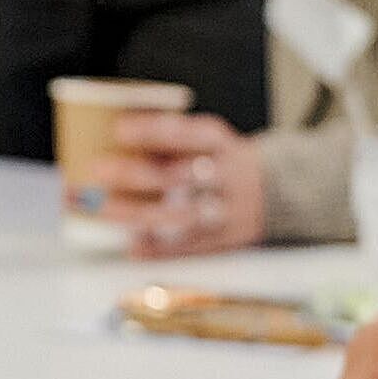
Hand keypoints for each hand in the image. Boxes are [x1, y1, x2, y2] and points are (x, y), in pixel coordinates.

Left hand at [96, 108, 260, 253]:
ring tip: (103, 209)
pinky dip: (159, 249)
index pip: (187, 134)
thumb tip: (117, 138)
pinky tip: (132, 246)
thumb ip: (173, 141)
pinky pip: (189, 246)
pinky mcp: (224, 239)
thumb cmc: (224, 160)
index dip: (152, 131)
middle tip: (99, 170)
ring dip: (137, 214)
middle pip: (178, 176)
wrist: (278, 190)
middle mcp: (226, 176)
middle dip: (135, 174)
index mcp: (221, 144)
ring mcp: (226, 210)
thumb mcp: (209, 140)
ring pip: (181, 215)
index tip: (119, 129)